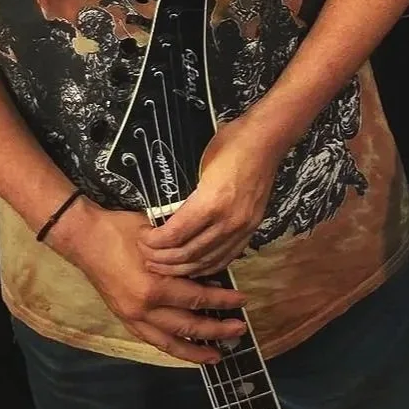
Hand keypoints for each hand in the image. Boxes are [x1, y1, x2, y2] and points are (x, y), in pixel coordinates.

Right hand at [53, 205, 247, 364]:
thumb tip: (211, 266)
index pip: (198, 299)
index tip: (242, 300)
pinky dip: (171, 347)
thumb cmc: (122, 230)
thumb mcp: (159, 238)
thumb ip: (183, 256)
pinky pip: (152, 340)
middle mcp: (144, 309)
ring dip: (195, 351)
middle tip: (239, 330)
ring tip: (216, 355)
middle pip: (188, 327)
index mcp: (155, 287)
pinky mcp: (124, 319)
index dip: (223, 302)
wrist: (84, 238)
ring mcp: (132, 317)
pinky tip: (185, 350)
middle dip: (216, 331)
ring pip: (169, 342)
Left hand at [140, 113, 286, 279]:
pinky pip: (226, 257)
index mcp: (211, 203)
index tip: (142, 238)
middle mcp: (228, 221)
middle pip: (187, 254)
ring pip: (206, 261)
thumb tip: (162, 214)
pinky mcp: (251, 229)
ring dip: (181, 268)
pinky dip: (207, 267)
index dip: (153, 243)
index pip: (174, 236)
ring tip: (164, 265)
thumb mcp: (197, 164)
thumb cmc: (230, 144)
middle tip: (147, 255)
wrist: (266, 140)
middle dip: (162, 259)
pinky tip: (193, 267)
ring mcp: (242, 227)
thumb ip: (182, 195)